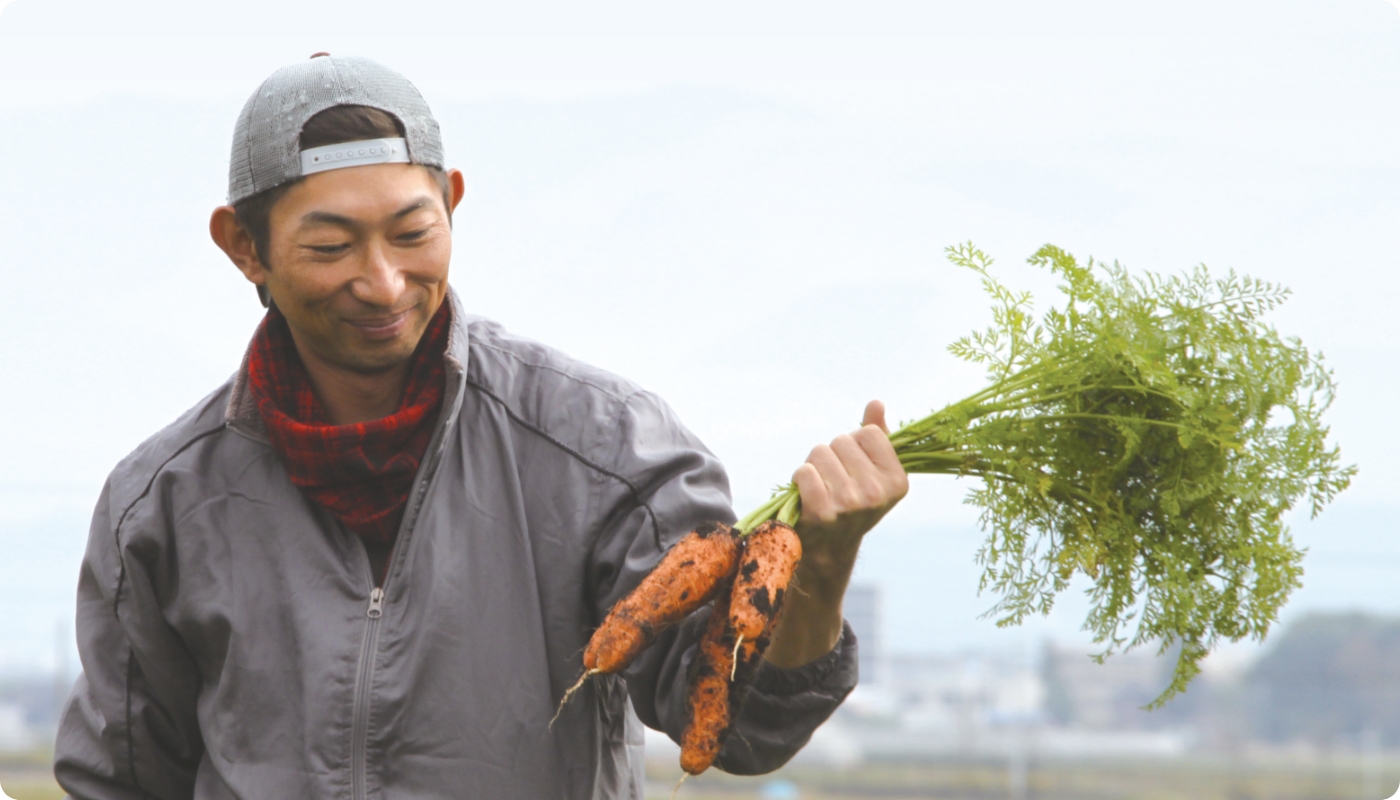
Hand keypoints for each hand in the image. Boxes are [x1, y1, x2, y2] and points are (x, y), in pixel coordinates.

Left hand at [791, 399, 909, 577]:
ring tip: (820, 487)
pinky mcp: (824, 513)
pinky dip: (799, 478)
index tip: (854, 466)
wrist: (829, 547)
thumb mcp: (872, 470)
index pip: (869, 433)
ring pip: (820, 452)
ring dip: (813, 465)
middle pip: (842, 440)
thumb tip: (876, 403)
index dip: (855, 444)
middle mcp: (878, 494)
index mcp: (897, 481)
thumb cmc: (851, 500)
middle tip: (833, 479)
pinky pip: (804, 472)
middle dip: (832, 454)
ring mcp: (851, 504)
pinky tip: (806, 494)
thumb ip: (876, 435)